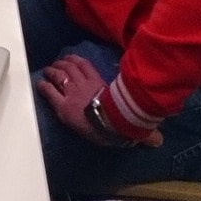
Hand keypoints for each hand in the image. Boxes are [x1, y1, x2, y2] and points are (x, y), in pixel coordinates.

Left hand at [36, 54, 162, 147]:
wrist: (112, 123)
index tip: (71, 59)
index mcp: (100, 84)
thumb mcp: (134, 121)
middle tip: (56, 64)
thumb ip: (144, 130)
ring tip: (48, 70)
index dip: (76, 61)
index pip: (85, 66)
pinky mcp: (62, 105)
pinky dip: (44, 86)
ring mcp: (72, 93)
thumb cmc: (124, 120)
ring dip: (52, 71)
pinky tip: (40, 84)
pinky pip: (50, 92)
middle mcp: (84, 84)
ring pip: (59, 75)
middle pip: (69, 67)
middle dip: (61, 63)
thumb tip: (159, 141)